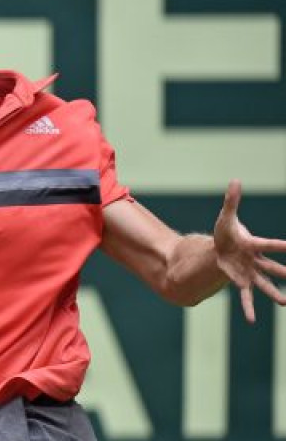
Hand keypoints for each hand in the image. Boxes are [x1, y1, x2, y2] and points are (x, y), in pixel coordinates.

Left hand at [214, 179, 285, 322]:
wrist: (220, 248)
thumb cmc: (226, 232)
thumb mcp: (226, 217)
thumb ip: (231, 201)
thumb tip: (235, 180)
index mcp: (253, 245)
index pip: (269, 245)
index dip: (281, 246)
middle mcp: (255, 260)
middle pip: (272, 267)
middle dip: (285, 272)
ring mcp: (249, 272)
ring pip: (264, 284)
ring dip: (274, 293)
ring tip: (285, 303)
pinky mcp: (240, 281)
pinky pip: (245, 297)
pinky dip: (248, 307)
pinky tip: (251, 320)